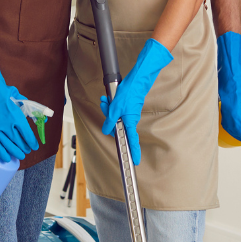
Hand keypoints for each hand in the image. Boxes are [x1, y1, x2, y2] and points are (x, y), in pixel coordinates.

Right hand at [0, 32, 38, 162]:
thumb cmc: (3, 92)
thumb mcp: (19, 98)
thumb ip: (29, 108)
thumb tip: (40, 115)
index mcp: (17, 116)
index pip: (27, 135)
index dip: (32, 142)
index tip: (34, 146)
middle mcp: (7, 125)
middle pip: (19, 142)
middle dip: (24, 148)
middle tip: (27, 150)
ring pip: (8, 146)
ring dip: (15, 152)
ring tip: (20, 155)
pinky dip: (1, 153)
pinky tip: (6, 158)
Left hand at [100, 38, 172, 164]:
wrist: (136, 80)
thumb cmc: (128, 93)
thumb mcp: (115, 108)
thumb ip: (110, 120)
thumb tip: (106, 130)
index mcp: (129, 123)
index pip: (131, 141)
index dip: (133, 151)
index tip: (135, 161)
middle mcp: (130, 120)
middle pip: (117, 126)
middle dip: (108, 117)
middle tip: (104, 105)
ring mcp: (129, 114)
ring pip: (115, 117)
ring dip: (108, 109)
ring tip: (105, 100)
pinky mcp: (127, 108)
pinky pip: (117, 111)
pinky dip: (111, 105)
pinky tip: (107, 99)